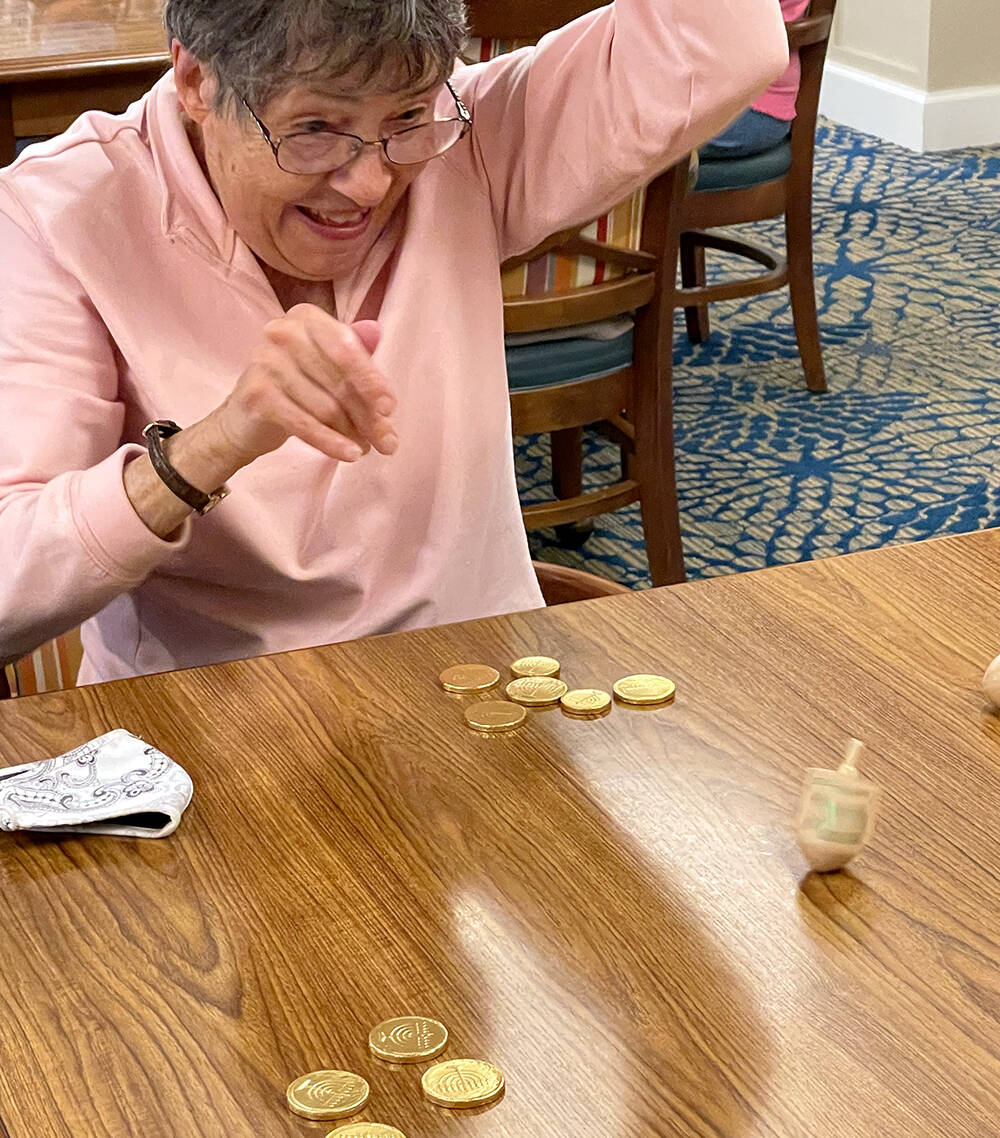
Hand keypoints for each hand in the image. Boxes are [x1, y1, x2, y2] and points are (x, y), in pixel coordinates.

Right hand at [210, 305, 396, 465]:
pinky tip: (350, 455)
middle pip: (340, 381)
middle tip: (388, 443)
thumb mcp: (327, 364)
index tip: (389, 408)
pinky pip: (305, 424)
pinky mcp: (257, 395)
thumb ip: (353, 351)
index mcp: (306, 317)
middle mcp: (282, 332)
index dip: (371, 379)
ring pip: (327, 407)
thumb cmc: (296, 386)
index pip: (347, 347)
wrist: (245, 418)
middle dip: (369, 417)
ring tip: (366, 448)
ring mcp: (266, 361)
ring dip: (353, 433)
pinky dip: (331, 443)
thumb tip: (377, 331)